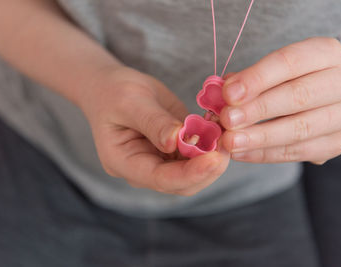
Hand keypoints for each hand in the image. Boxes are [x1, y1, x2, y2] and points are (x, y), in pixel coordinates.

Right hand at [80, 66, 229, 195]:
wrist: (112, 88)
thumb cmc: (114, 92)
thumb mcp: (130, 101)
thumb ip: (154, 122)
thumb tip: (178, 140)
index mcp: (123, 162)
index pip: (160, 179)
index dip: (190, 173)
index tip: (215, 159)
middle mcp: (142, 170)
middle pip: (181, 183)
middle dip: (207, 168)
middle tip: (228, 142)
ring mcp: (158, 163)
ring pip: (193, 174)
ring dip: (213, 157)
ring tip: (227, 133)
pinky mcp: (172, 153)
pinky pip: (195, 156)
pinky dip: (210, 145)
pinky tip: (219, 128)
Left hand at [220, 37, 340, 164]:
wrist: (331, 100)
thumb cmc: (294, 80)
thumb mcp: (276, 69)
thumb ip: (249, 79)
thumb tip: (219, 93)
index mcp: (325, 53)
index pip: (290, 62)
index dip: (257, 78)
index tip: (228, 93)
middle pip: (298, 96)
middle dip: (257, 110)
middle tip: (227, 120)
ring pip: (299, 129)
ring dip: (259, 137)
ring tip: (230, 142)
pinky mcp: (336, 144)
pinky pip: (297, 152)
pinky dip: (265, 154)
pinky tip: (241, 153)